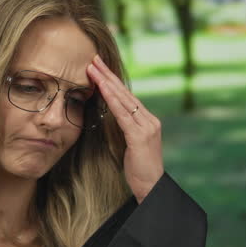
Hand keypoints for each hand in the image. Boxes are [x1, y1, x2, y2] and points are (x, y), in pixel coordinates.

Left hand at [87, 54, 163, 203]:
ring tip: (93, 68)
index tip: (99, 68)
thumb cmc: (140, 170)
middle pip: (125, 92)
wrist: (152, 188)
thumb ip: (125, 130)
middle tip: (94, 58)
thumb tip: (113, 118)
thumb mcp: (131, 145)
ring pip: (123, 99)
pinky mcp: (140, 136)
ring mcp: (146, 127)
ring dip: (107, 82)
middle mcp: (149, 120)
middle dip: (108, 74)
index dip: (113, 81)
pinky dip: (111, 98)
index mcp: (147, 121)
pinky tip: (102, 88)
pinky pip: (123, 114)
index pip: (127, 97)